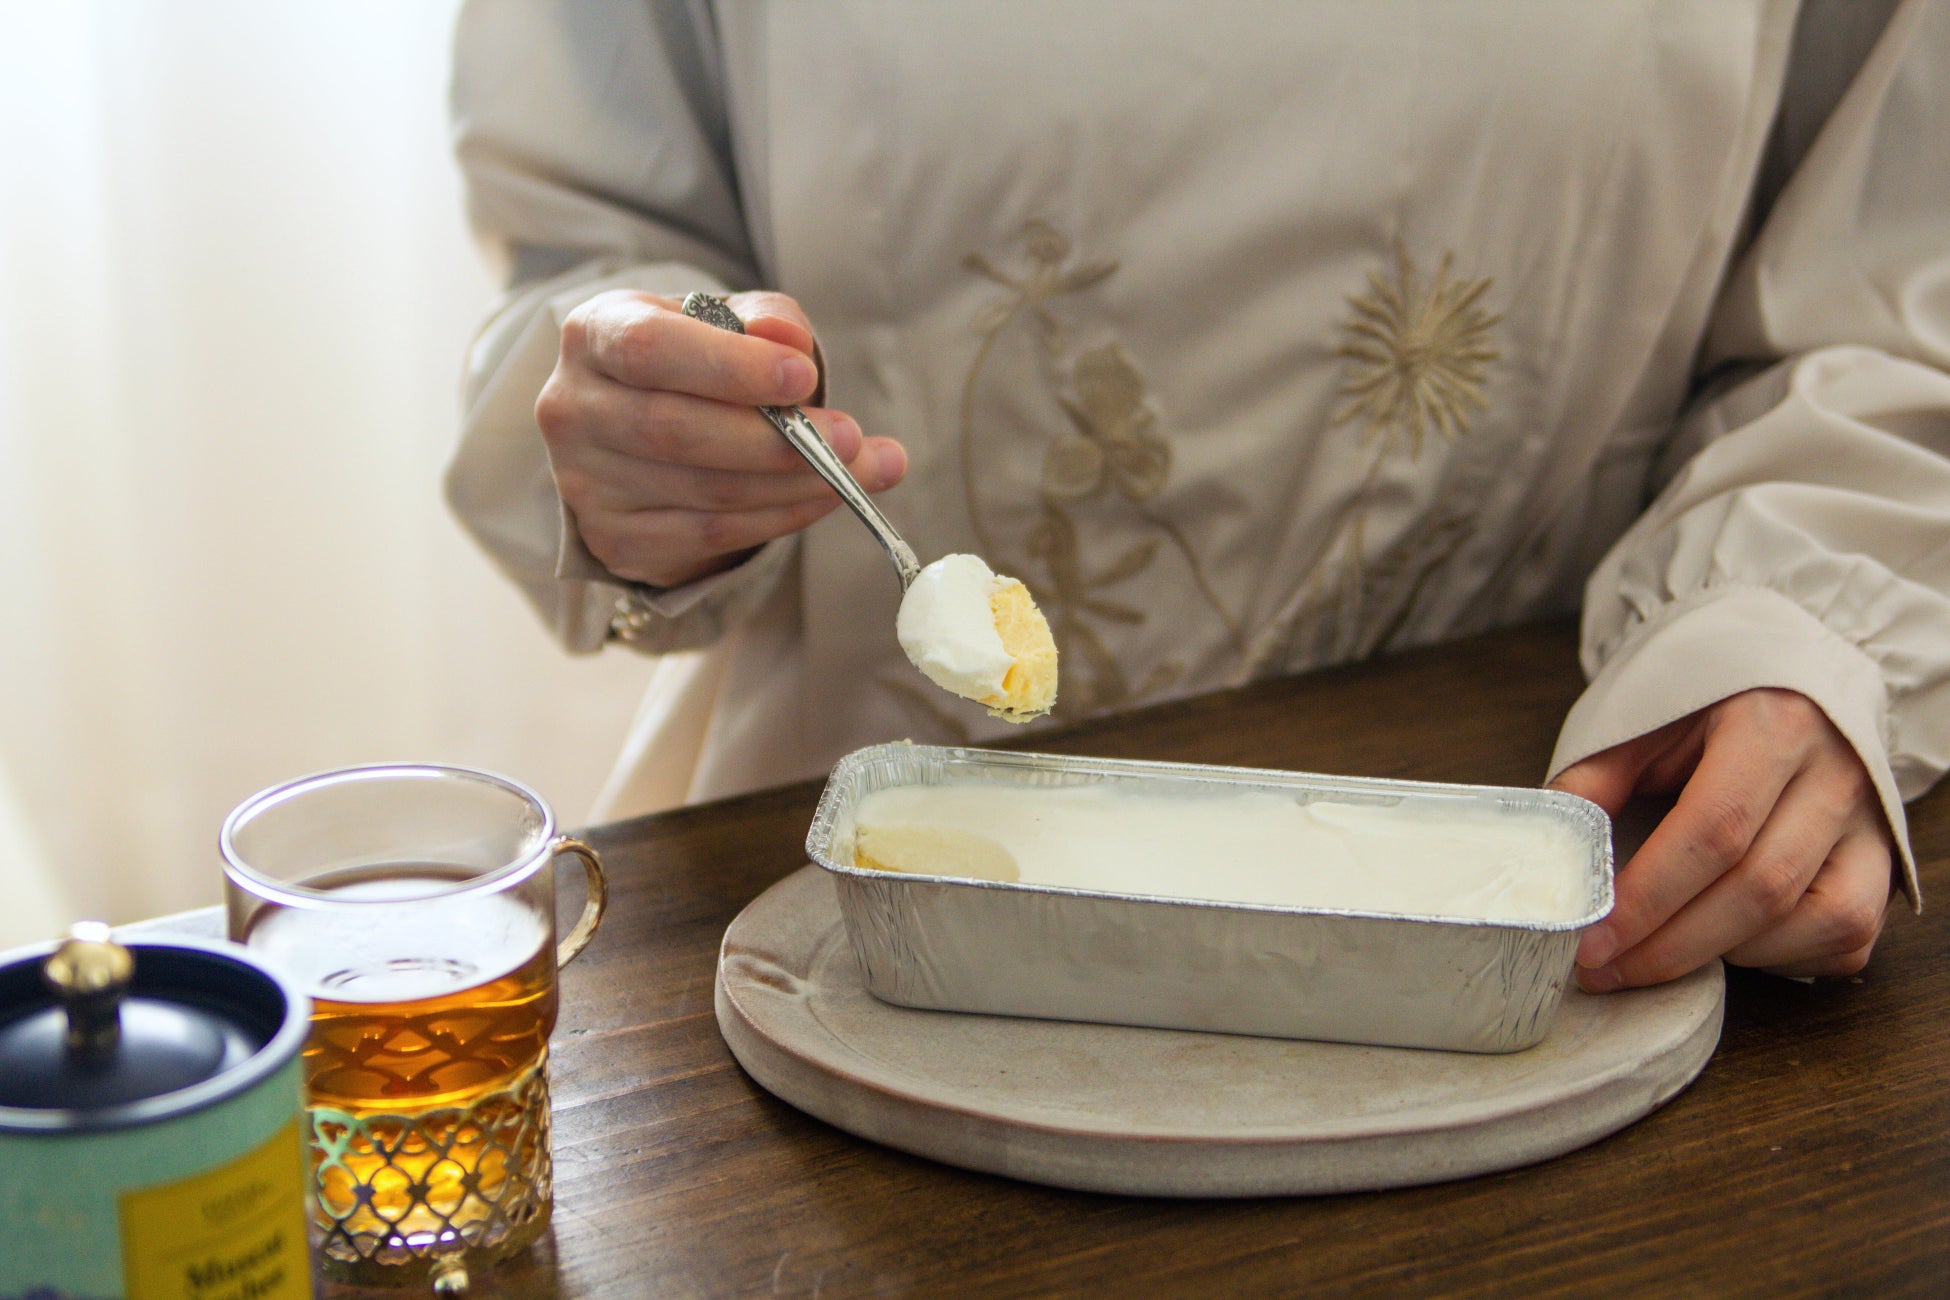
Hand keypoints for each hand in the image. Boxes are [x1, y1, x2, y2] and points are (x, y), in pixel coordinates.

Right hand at [535, 289, 907, 587]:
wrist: (645, 429)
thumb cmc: (693, 363)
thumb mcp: (727, 323)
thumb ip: (765, 320)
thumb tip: (791, 341)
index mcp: (593, 334)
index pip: (650, 349)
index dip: (730, 366)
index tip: (803, 376)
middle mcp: (573, 408)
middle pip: (676, 431)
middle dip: (776, 439)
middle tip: (850, 437)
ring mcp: (585, 482)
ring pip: (703, 492)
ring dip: (795, 485)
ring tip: (862, 468)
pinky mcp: (614, 539)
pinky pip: (710, 535)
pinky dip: (778, 518)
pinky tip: (821, 498)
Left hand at [1548, 688, 1892, 990]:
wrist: (1781, 673)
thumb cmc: (1701, 701)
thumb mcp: (1639, 721)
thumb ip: (1592, 783)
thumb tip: (1549, 857)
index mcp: (1770, 725)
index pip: (1713, 830)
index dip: (1649, 898)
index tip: (1593, 941)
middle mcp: (1835, 773)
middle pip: (1760, 887)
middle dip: (1673, 946)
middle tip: (1606, 971)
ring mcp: (1867, 821)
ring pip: (1815, 920)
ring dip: (1727, 954)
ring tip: (1657, 953)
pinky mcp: (1881, 857)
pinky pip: (1847, 934)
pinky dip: (1785, 957)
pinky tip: (1725, 946)